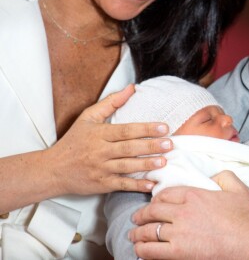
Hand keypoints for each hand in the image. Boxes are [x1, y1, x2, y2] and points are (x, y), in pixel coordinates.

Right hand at [46, 85, 172, 194]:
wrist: (53, 170)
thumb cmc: (74, 141)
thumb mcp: (88, 117)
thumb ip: (111, 102)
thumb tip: (132, 88)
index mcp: (99, 134)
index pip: (126, 130)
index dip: (146, 129)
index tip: (164, 127)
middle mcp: (100, 151)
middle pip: (129, 148)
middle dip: (150, 146)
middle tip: (170, 144)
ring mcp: (100, 169)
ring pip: (126, 166)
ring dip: (146, 165)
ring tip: (164, 161)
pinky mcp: (101, 184)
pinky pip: (121, 185)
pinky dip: (136, 185)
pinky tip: (150, 184)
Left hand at [130, 171, 248, 259]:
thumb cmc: (248, 219)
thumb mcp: (239, 189)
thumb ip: (224, 176)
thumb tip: (214, 175)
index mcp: (195, 195)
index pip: (166, 193)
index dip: (156, 198)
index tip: (154, 203)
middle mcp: (183, 212)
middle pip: (153, 211)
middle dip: (142, 215)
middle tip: (137, 218)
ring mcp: (179, 233)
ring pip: (149, 231)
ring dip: (138, 233)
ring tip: (134, 235)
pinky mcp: (178, 252)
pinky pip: (152, 250)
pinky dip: (142, 250)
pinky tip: (140, 250)